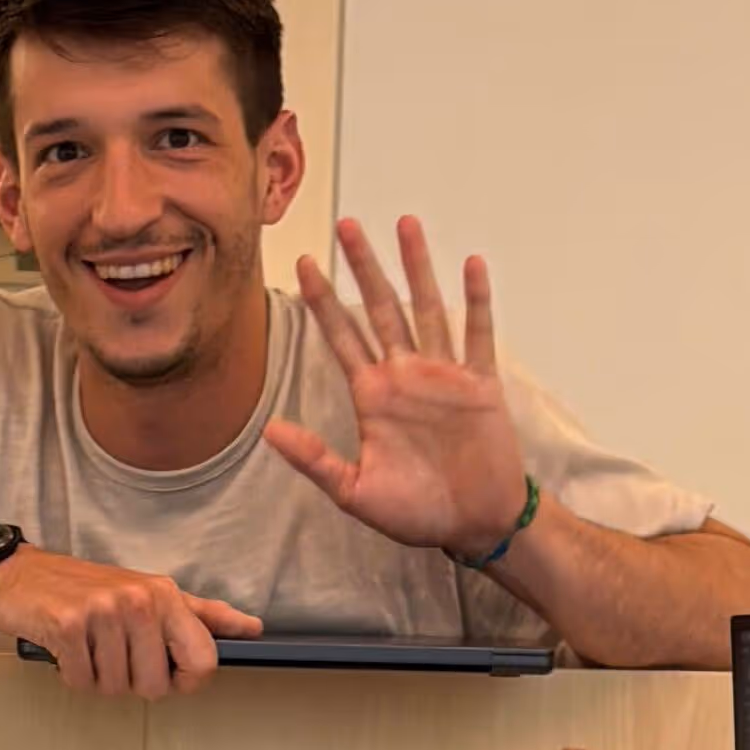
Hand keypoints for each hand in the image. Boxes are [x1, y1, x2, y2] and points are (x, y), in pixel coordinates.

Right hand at [0, 542, 262, 697]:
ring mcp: (103, 612)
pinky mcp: (68, 626)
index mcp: (167, 595)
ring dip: (97, 677)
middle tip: (111, 652)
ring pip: (115, 688)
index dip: (183, 681)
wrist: (22, 577)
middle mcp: (140, 601)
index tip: (163, 672)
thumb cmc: (90, 590)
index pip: (203, 663)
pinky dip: (71, 674)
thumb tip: (253, 629)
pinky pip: (81, 682)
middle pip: (155, 686)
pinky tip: (66, 648)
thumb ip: (202, 615)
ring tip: (86, 645)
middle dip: (130, 681)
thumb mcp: (151, 594)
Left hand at [270, 219, 529, 560]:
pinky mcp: (480, 384)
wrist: (473, 525)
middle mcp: (405, 376)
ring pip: (426, 307)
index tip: (304, 264)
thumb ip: (315, 460)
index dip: (323, 300)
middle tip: (346, 225)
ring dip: (416, 267)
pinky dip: (475, 300)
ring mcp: (443, 375)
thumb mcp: (355, 492)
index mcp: (373, 397)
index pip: (342, 336)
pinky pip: (477, 334)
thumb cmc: (417, 513)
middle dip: (363, 266)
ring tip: (406, 224)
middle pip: (380, 307)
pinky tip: (470, 264)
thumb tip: (269, 431)